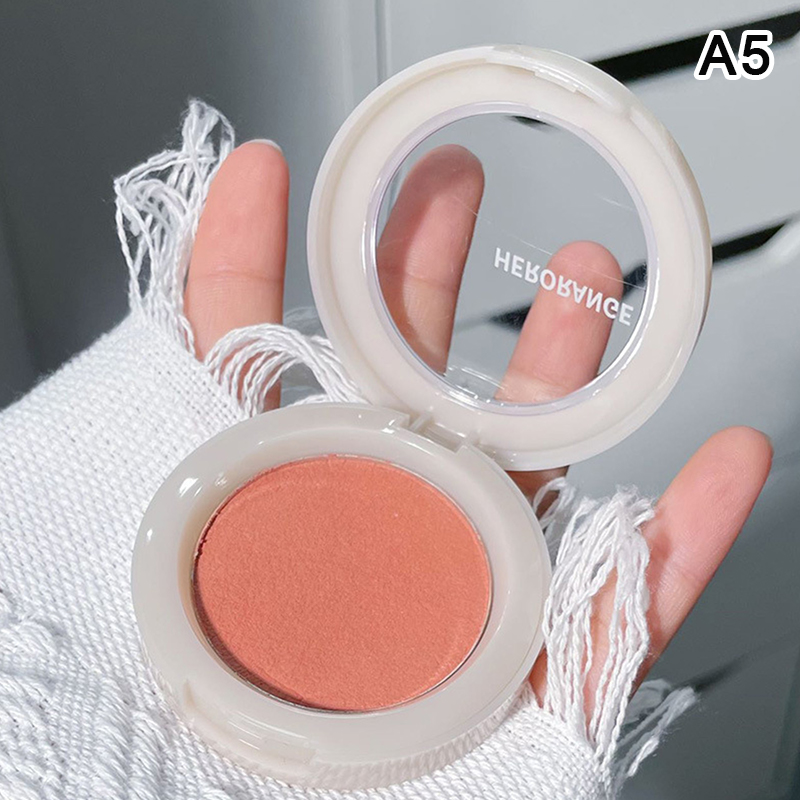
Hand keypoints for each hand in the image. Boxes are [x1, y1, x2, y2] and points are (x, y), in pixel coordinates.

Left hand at [184, 140, 771, 705]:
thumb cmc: (186, 729)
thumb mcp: (135, 523)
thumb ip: (166, 387)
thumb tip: (162, 284)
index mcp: (271, 500)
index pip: (255, 352)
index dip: (259, 252)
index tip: (280, 173)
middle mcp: (365, 527)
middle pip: (399, 378)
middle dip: (421, 273)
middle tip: (445, 184)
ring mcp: (458, 589)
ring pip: (526, 463)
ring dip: (564, 370)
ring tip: (584, 285)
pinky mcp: (538, 669)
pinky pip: (628, 595)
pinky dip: (683, 532)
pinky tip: (721, 467)